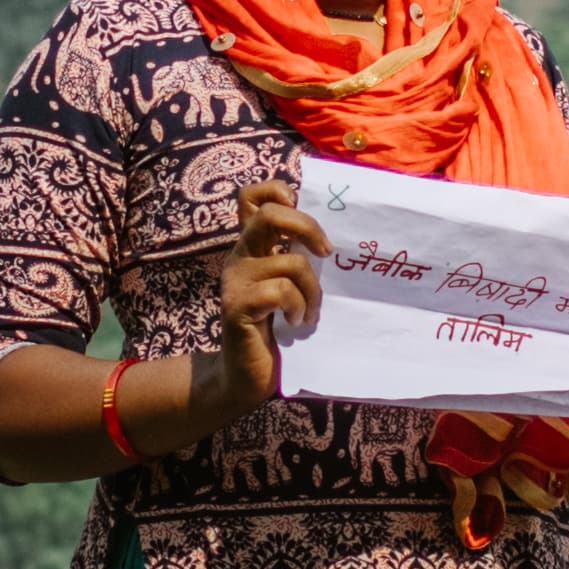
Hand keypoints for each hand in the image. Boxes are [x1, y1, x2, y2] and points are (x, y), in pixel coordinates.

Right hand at [209, 179, 325, 395]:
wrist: (249, 376)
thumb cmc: (279, 331)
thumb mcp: (291, 286)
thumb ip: (299, 258)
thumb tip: (333, 239)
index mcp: (253, 247)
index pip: (252, 197)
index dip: (277, 191)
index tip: (300, 213)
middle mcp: (240, 256)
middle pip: (269, 214)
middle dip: (307, 228)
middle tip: (325, 254)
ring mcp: (235, 281)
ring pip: (291, 263)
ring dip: (313, 291)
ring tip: (309, 313)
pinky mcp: (237, 306)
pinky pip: (281, 292)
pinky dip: (299, 308)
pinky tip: (296, 324)